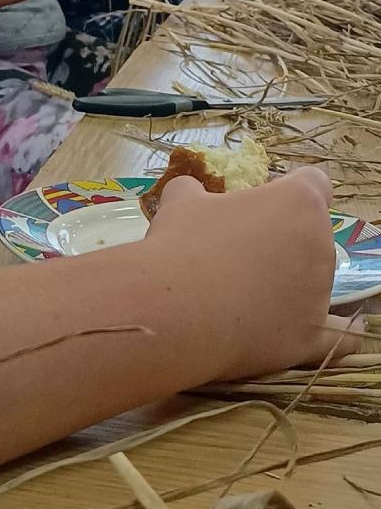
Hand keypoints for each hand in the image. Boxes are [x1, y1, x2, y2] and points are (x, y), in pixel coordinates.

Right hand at [146, 167, 359, 379]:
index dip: (289, 191)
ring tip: (243, 294)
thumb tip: (191, 191)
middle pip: (312, 233)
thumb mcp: (182, 200)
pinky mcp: (312, 335)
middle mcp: (320, 243)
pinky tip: (336, 327)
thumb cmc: (183, 243)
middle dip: (284, 238)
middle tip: (240, 251)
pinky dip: (340, 330)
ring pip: (316, 279)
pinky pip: (341, 334)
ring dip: (290, 281)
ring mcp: (320, 292)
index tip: (263, 203)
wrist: (175, 308)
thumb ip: (195, 191)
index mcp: (297, 201)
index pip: (314, 182)